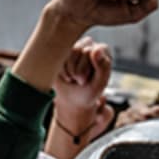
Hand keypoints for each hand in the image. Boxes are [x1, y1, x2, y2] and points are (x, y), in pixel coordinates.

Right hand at [49, 39, 115, 157]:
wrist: (70, 111)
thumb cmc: (88, 101)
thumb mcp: (99, 86)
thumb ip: (103, 67)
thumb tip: (97, 48)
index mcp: (103, 56)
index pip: (97, 48)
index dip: (93, 64)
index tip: (88, 80)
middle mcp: (89, 50)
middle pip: (82, 46)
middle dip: (79, 68)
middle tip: (79, 82)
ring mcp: (73, 52)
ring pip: (68, 50)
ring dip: (68, 69)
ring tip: (71, 81)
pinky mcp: (58, 56)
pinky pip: (55, 55)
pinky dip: (58, 68)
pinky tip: (62, 78)